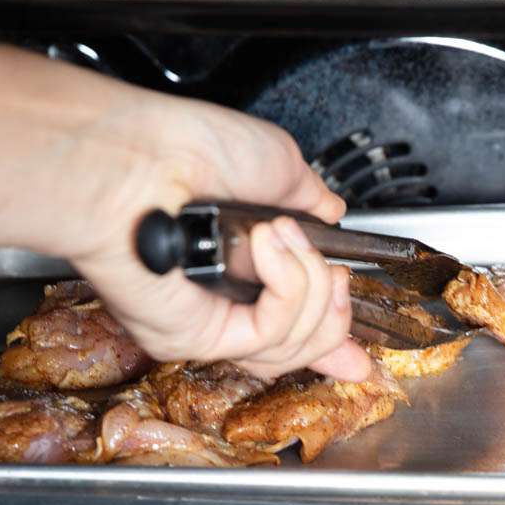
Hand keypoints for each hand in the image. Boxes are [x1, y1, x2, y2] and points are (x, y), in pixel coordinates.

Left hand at [59, 92, 373, 380]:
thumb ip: (312, 204)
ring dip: (310, 283)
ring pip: (296, 346)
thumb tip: (333, 217)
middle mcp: (222, 305)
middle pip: (303, 349)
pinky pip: (272, 335)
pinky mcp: (200, 339)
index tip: (361, 354)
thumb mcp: (279, 166)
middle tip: (338, 276)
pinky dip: (287, 286)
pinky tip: (267, 246)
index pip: (293, 326)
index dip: (333, 340)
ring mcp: (210, 325)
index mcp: (241, 269)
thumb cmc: (189, 150)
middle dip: (336, 315)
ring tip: (278, 234)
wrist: (143, 158)